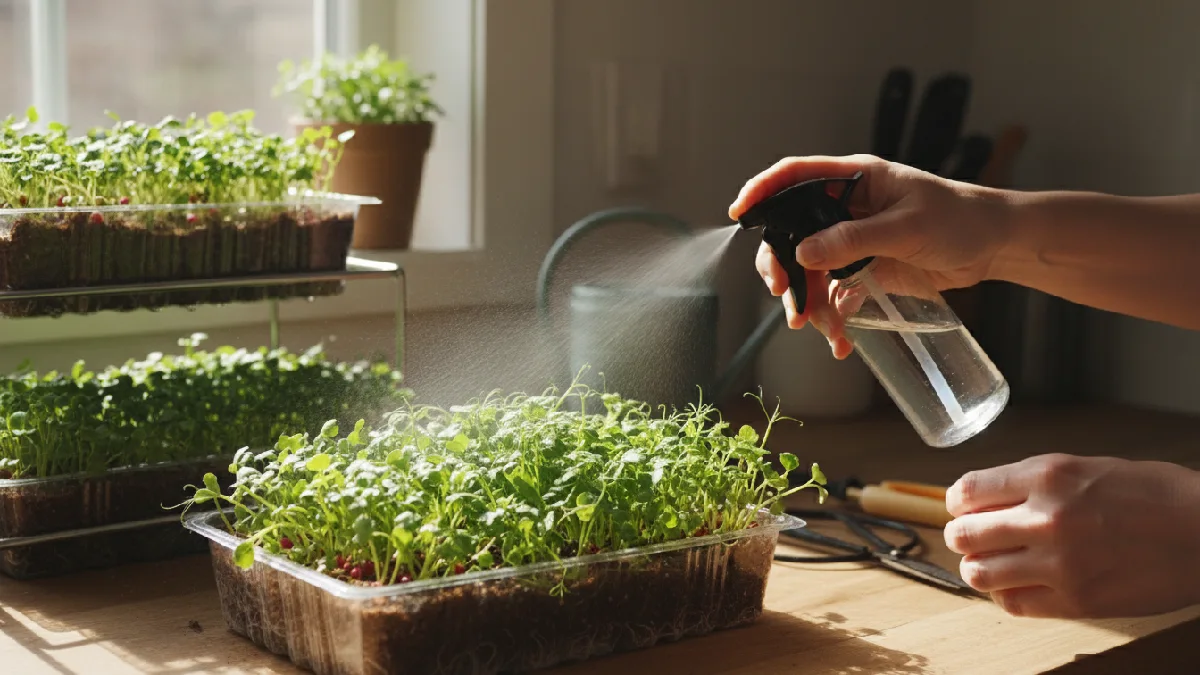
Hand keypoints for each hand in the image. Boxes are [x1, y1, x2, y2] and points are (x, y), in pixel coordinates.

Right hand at [728, 154, 1012, 357]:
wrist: (994, 247)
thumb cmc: (959, 219)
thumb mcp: (906, 227)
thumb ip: (853, 239)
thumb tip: (804, 252)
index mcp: (853, 179)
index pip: (794, 176)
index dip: (762, 190)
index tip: (740, 213)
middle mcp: (845, 208)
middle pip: (791, 232)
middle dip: (783, 266)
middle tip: (784, 294)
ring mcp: (852, 240)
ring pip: (809, 269)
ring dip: (808, 301)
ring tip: (819, 329)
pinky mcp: (862, 268)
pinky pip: (833, 293)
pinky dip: (832, 318)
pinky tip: (841, 340)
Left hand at [944, 453, 1199, 618]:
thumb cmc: (1151, 494)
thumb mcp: (1084, 468)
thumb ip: (1032, 483)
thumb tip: (984, 499)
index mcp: (1047, 476)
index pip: (967, 491)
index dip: (958, 502)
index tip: (962, 508)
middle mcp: (1046, 519)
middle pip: (964, 535)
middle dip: (961, 537)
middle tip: (970, 539)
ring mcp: (1060, 564)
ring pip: (980, 574)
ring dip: (979, 569)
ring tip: (991, 565)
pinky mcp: (1078, 602)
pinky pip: (1014, 604)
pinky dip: (1007, 595)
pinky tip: (1019, 586)